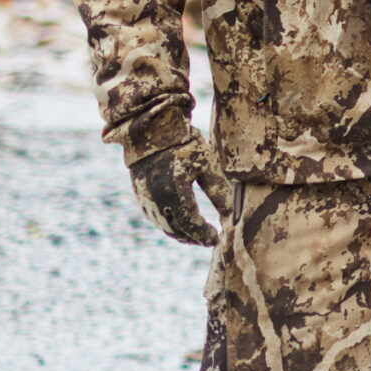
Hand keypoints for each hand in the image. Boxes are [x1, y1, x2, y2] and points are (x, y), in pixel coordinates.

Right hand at [127, 114, 233, 246]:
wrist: (152, 130)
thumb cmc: (183, 144)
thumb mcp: (205, 164)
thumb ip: (217, 190)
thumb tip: (230, 213)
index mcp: (174, 192)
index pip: (190, 223)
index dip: (203, 234)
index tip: (216, 238)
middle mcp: (156, 200)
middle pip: (176, 229)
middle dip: (193, 237)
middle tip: (209, 240)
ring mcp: (146, 199)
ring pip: (164, 226)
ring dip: (181, 233)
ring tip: (196, 235)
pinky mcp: (141, 195)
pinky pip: (155, 218)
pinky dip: (169, 225)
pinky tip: (180, 224)